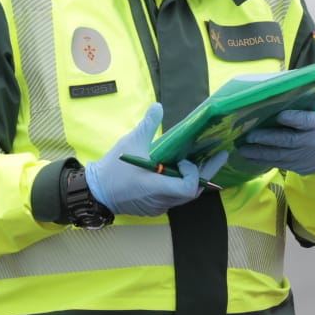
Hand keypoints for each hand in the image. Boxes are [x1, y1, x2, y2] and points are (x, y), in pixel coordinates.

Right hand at [85, 103, 230, 216]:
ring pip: (185, 197)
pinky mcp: (154, 208)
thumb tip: (158, 106)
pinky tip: (182, 173)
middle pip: (193, 192)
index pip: (189, 188)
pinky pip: (174, 199)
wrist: (96, 191)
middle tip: (219, 156)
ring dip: (194, 180)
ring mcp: (158, 207)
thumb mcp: (131, 142)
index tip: (185, 159)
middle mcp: (161, 201)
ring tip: (203, 163)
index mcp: (157, 187)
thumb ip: (148, 125)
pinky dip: (181, 186)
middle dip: (205, 174)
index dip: (194, 173)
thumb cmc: (113, 169)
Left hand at [236, 108, 314, 174]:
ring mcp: (310, 157)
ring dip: (260, 153)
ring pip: (282, 156)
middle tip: (249, 137)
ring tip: (244, 150)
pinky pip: (282, 165)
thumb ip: (296, 106)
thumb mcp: (313, 110)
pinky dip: (265, 161)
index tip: (280, 116)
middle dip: (268, 139)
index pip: (308, 120)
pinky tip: (252, 157)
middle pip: (290, 141)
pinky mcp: (304, 168)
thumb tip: (267, 96)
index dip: (295, 118)